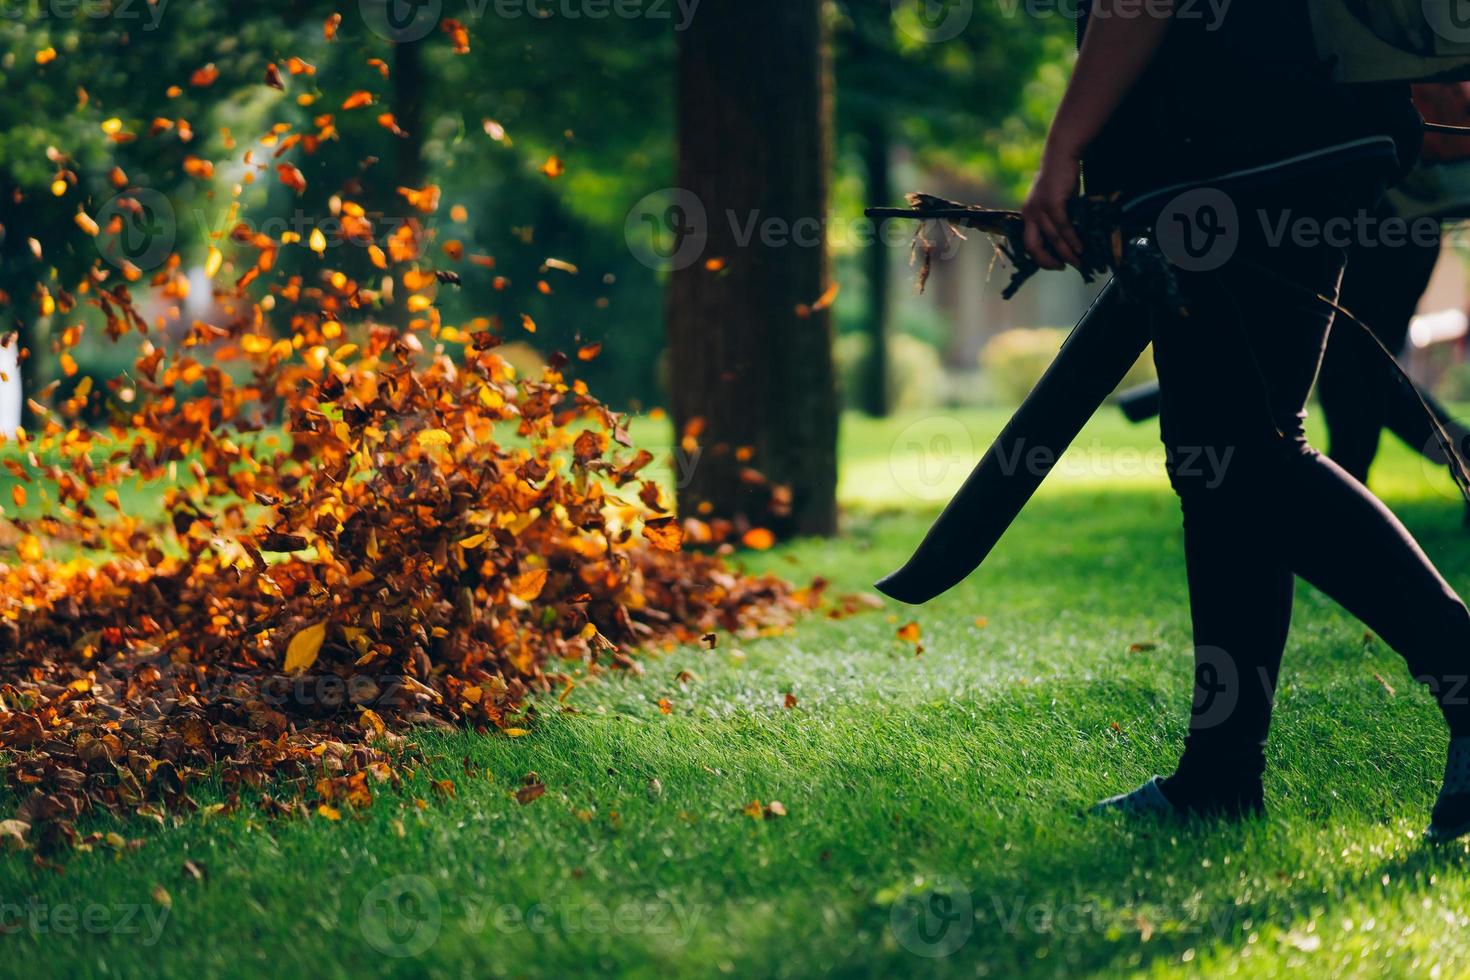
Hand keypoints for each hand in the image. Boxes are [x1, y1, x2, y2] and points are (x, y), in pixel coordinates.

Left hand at [1021, 142, 1083, 269]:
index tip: (1054, 264)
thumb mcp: (1052, 202)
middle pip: (1034, 246)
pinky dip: (1072, 240)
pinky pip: (1063, 227)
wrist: (1060, 155)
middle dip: (1047, 262)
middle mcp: (1029, 214)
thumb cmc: (1059, 180)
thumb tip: (1066, 239)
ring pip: (1052, 239)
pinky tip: (1080, 247)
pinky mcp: (1052, 203)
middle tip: (1062, 268)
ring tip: (1078, 262)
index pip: (1028, 244)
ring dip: (1066, 253)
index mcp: (1027, 215)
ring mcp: (1039, 209)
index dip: (1040, 258)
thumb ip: (1054, 219)